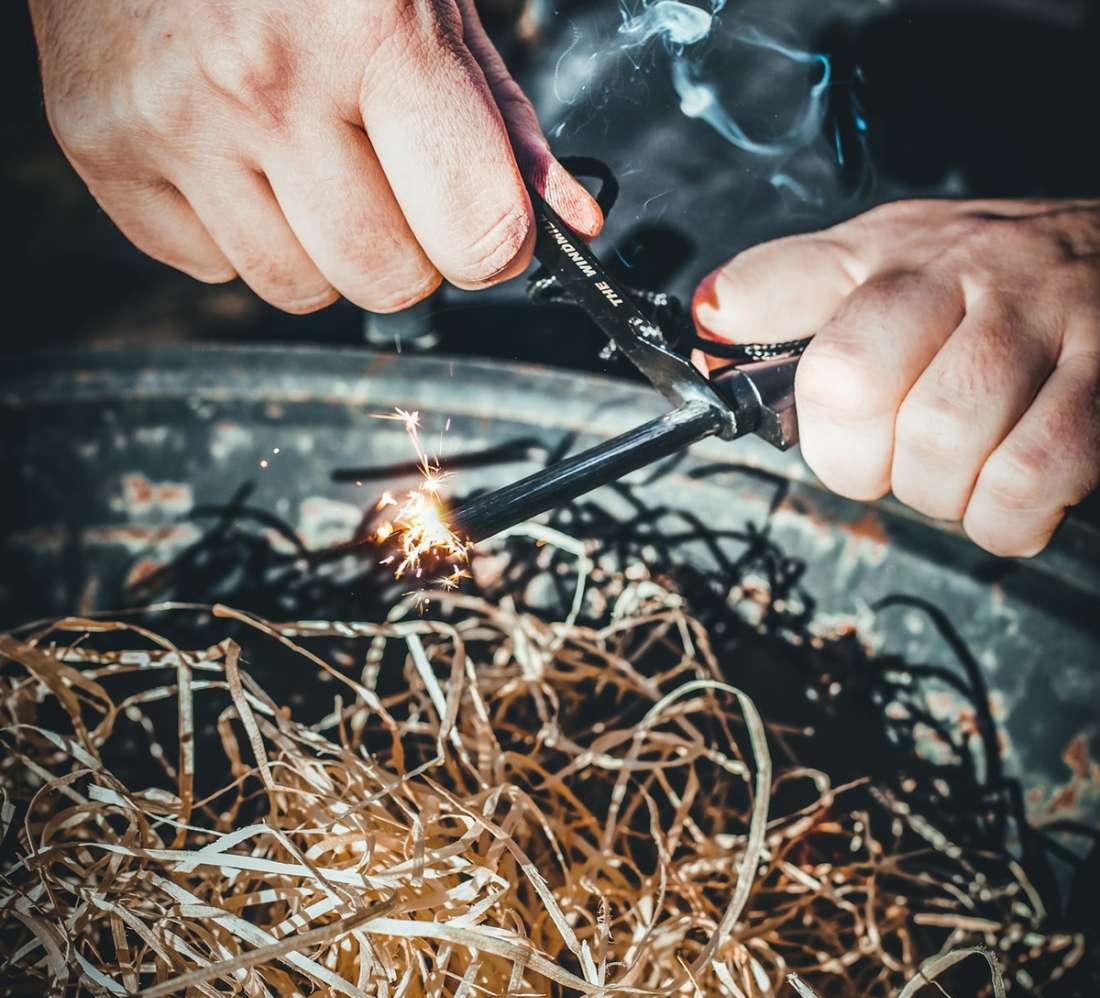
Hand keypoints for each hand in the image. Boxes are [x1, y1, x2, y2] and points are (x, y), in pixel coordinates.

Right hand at [29, 0, 601, 312]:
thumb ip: (502, 119)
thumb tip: (569, 224)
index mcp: (371, 29)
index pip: (475, 234)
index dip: (494, 244)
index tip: (486, 228)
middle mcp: (263, 83)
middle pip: (388, 281)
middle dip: (409, 249)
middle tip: (389, 177)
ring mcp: (172, 122)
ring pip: (299, 289)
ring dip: (322, 243)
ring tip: (304, 151)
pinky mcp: (101, 149)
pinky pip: (211, 266)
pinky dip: (238, 227)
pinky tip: (235, 151)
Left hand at [693, 199, 1099, 556]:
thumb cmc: (991, 272)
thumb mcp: (880, 255)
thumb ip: (789, 292)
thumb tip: (709, 328)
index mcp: (883, 251)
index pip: (767, 301)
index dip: (771, 388)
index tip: (818, 420)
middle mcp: (959, 272)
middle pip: (848, 384)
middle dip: (855, 458)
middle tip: (892, 457)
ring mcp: (1042, 320)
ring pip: (938, 441)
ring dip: (936, 490)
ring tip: (959, 469)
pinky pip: (1029, 476)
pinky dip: (1003, 516)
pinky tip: (1008, 495)